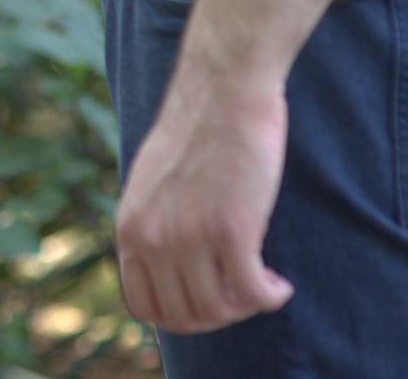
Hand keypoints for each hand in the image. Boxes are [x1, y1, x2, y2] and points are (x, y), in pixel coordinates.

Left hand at [115, 73, 293, 334]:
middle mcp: (150, 237)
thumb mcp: (153, 184)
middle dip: (217, 315)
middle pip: (183, 317)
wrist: (222, 90)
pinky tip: (278, 283)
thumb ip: (153, 225)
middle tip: (241, 293)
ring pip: (218, 310)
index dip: (180, 313)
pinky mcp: (230, 229)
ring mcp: (188, 235)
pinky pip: (252, 294)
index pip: (144, 306)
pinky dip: (270, 297)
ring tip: (261, 282)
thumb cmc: (196, 132)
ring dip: (245, 307)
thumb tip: (169, 272)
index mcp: (129, 227)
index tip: (208, 297)